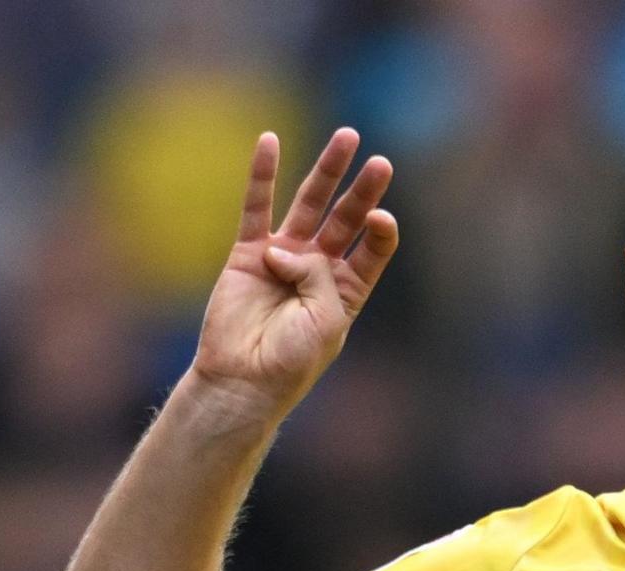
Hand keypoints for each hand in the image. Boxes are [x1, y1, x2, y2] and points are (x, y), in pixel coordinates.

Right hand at [189, 128, 398, 412]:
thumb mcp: (325, 319)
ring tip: (348, 138)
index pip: (372, 247)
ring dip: (327, 171)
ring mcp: (283, 256)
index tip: (381, 217)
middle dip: (363, 190)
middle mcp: (318, 268)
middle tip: (381, 162)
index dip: (381, 228)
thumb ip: (318, 274)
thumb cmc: (291, 359)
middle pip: (346, 218)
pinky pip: (256, 207)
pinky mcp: (248, 252)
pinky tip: (269, 142)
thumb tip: (284, 247)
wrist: (242, 380)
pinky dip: (262, 175)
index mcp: (347, 289)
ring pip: (309, 204)